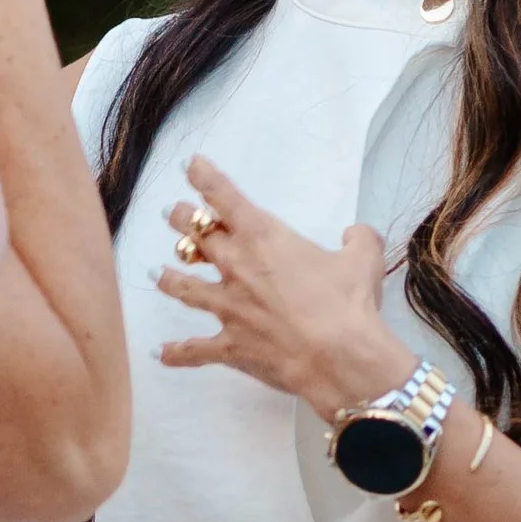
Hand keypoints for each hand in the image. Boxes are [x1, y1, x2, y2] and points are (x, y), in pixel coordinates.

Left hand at [154, 152, 413, 421]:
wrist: (338, 356)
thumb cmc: (348, 303)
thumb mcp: (362, 259)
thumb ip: (358, 240)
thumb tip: (356, 235)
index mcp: (263, 238)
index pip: (225, 198)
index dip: (204, 178)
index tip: (190, 165)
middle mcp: (237, 267)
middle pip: (197, 237)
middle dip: (182, 222)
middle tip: (172, 214)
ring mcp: (228, 308)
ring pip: (186, 288)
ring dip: (170, 279)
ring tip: (157, 273)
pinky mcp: (229, 345)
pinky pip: (195, 349)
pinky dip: (178, 352)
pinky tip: (162, 354)